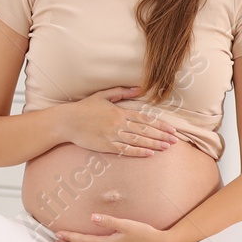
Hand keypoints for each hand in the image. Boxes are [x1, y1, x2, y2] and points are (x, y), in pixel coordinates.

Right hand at [64, 85, 179, 155]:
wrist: (67, 121)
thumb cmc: (84, 108)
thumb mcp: (103, 95)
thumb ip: (122, 91)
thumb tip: (139, 88)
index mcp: (120, 112)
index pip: (145, 119)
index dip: (160, 125)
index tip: (172, 129)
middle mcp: (118, 124)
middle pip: (145, 130)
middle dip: (161, 136)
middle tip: (175, 141)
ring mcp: (112, 135)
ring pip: (138, 140)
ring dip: (154, 144)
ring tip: (167, 147)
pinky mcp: (105, 146)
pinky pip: (125, 150)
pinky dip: (138, 151)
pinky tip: (149, 153)